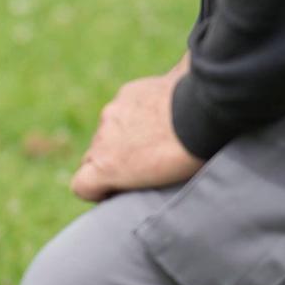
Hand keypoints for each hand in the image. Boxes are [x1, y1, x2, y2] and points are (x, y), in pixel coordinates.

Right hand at [70, 54, 203, 201]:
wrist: (204, 109)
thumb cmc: (190, 154)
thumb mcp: (160, 182)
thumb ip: (136, 181)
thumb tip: (138, 180)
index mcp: (107, 166)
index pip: (80, 185)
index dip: (95, 191)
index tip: (114, 191)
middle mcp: (102, 138)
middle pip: (93, 156)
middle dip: (111, 162)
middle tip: (142, 166)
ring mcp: (113, 112)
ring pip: (109, 130)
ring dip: (125, 135)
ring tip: (158, 136)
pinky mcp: (127, 92)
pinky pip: (125, 108)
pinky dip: (137, 113)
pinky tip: (164, 115)